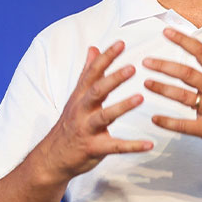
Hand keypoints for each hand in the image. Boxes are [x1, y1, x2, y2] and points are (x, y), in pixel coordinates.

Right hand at [34, 41, 152, 181]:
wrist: (52, 158)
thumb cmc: (70, 123)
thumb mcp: (76, 96)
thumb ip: (87, 72)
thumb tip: (93, 48)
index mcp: (81, 96)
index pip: (93, 72)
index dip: (106, 57)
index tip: (122, 43)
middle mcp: (82, 110)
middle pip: (97, 91)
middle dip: (114, 79)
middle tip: (133, 68)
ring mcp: (87, 129)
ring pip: (105, 116)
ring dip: (122, 107)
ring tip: (141, 98)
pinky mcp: (94, 148)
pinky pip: (115, 147)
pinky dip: (132, 146)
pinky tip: (149, 144)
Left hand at [143, 28, 201, 160]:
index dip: (183, 41)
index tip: (167, 32)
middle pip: (187, 73)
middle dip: (164, 66)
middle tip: (147, 62)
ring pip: (183, 96)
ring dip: (162, 89)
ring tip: (146, 83)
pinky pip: (186, 126)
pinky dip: (169, 122)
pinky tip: (155, 118)